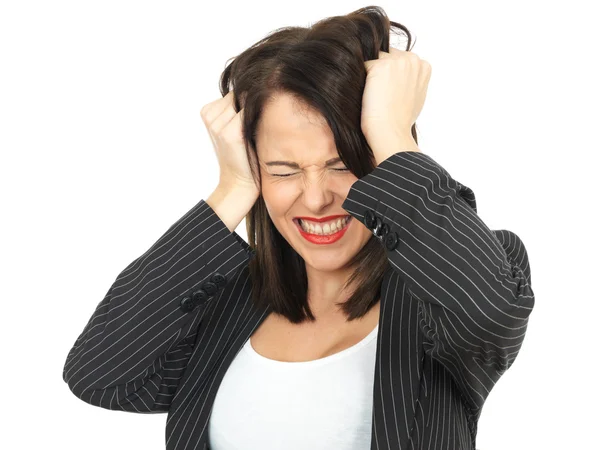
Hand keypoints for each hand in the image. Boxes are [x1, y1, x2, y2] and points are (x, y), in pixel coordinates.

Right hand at [200, 91, 260, 197]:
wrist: (239, 183)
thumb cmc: (241, 154)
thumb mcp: (234, 127)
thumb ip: (238, 108)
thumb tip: (259, 86)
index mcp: (207, 112)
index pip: (234, 92)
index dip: (247, 102)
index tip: (253, 118)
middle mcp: (210, 116)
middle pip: (239, 95)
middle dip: (251, 106)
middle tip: (256, 127)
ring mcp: (218, 125)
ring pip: (245, 103)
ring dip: (255, 113)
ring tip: (256, 133)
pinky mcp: (231, 134)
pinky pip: (249, 114)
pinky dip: (258, 119)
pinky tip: (260, 133)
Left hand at [360, 48, 431, 162]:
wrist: (391, 131)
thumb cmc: (400, 121)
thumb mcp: (415, 97)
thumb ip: (411, 80)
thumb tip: (400, 77)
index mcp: (424, 66)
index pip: (398, 60)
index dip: (389, 77)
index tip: (390, 95)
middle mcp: (413, 59)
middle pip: (385, 56)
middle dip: (380, 72)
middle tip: (381, 97)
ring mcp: (397, 61)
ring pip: (374, 61)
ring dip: (370, 76)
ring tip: (375, 97)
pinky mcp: (380, 66)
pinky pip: (362, 66)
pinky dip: (361, 80)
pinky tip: (368, 96)